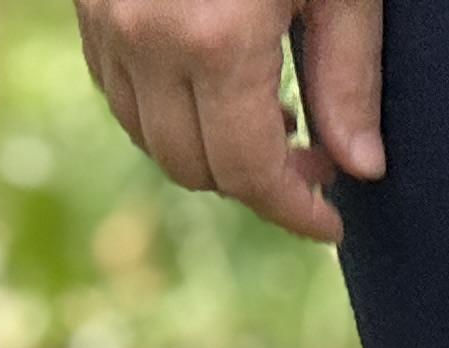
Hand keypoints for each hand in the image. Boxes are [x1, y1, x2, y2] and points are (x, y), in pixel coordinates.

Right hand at [75, 0, 384, 247]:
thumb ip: (349, 74)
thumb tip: (360, 167)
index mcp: (216, 39)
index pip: (248, 173)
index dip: (294, 211)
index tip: (331, 224)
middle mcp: (147, 38)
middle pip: (192, 168)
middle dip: (255, 184)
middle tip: (313, 158)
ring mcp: (106, 20)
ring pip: (147, 135)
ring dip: (207, 148)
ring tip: (269, 111)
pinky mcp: (88, 2)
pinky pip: (117, 87)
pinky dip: (164, 108)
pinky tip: (214, 79)